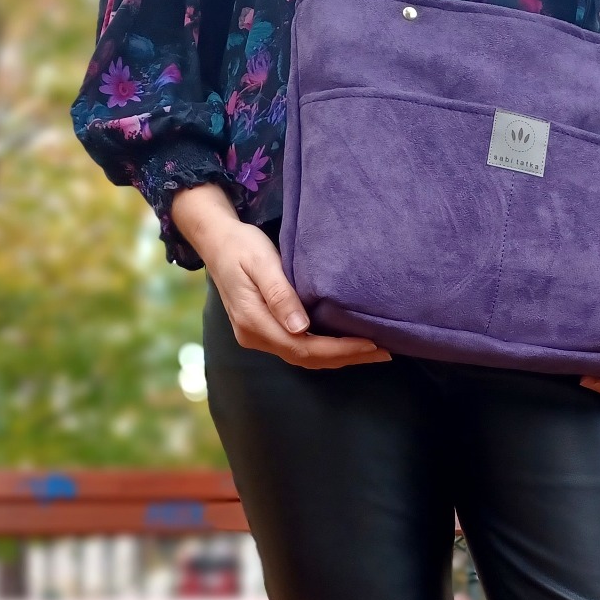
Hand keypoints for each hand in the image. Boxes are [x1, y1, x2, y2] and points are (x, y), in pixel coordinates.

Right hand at [172, 183, 392, 369]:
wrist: (216, 241)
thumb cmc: (241, 245)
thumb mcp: (261, 262)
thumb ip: (280, 295)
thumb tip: (301, 328)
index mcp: (253, 321)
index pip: (303, 348)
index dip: (339, 350)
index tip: (371, 344)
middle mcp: (254, 336)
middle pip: (306, 359)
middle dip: (346, 358)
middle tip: (383, 352)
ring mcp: (256, 336)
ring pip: (303, 357)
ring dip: (337, 357)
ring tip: (372, 351)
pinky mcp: (263, 330)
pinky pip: (297, 348)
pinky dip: (324, 349)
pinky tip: (345, 343)